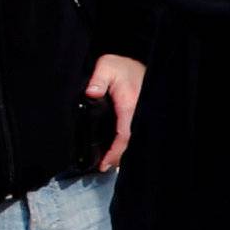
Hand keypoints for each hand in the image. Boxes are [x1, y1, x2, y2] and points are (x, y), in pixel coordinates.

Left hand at [85, 53, 144, 170]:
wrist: (139, 63)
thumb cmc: (122, 66)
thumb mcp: (108, 66)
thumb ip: (98, 79)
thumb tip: (91, 93)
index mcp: (129, 107)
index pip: (124, 136)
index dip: (115, 152)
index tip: (105, 164)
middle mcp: (137, 115)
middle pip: (130, 144)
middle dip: (117, 157)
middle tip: (103, 166)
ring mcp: (139, 117)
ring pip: (132, 140)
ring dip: (121, 151)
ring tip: (107, 162)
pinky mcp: (138, 117)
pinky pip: (132, 133)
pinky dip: (124, 143)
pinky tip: (115, 148)